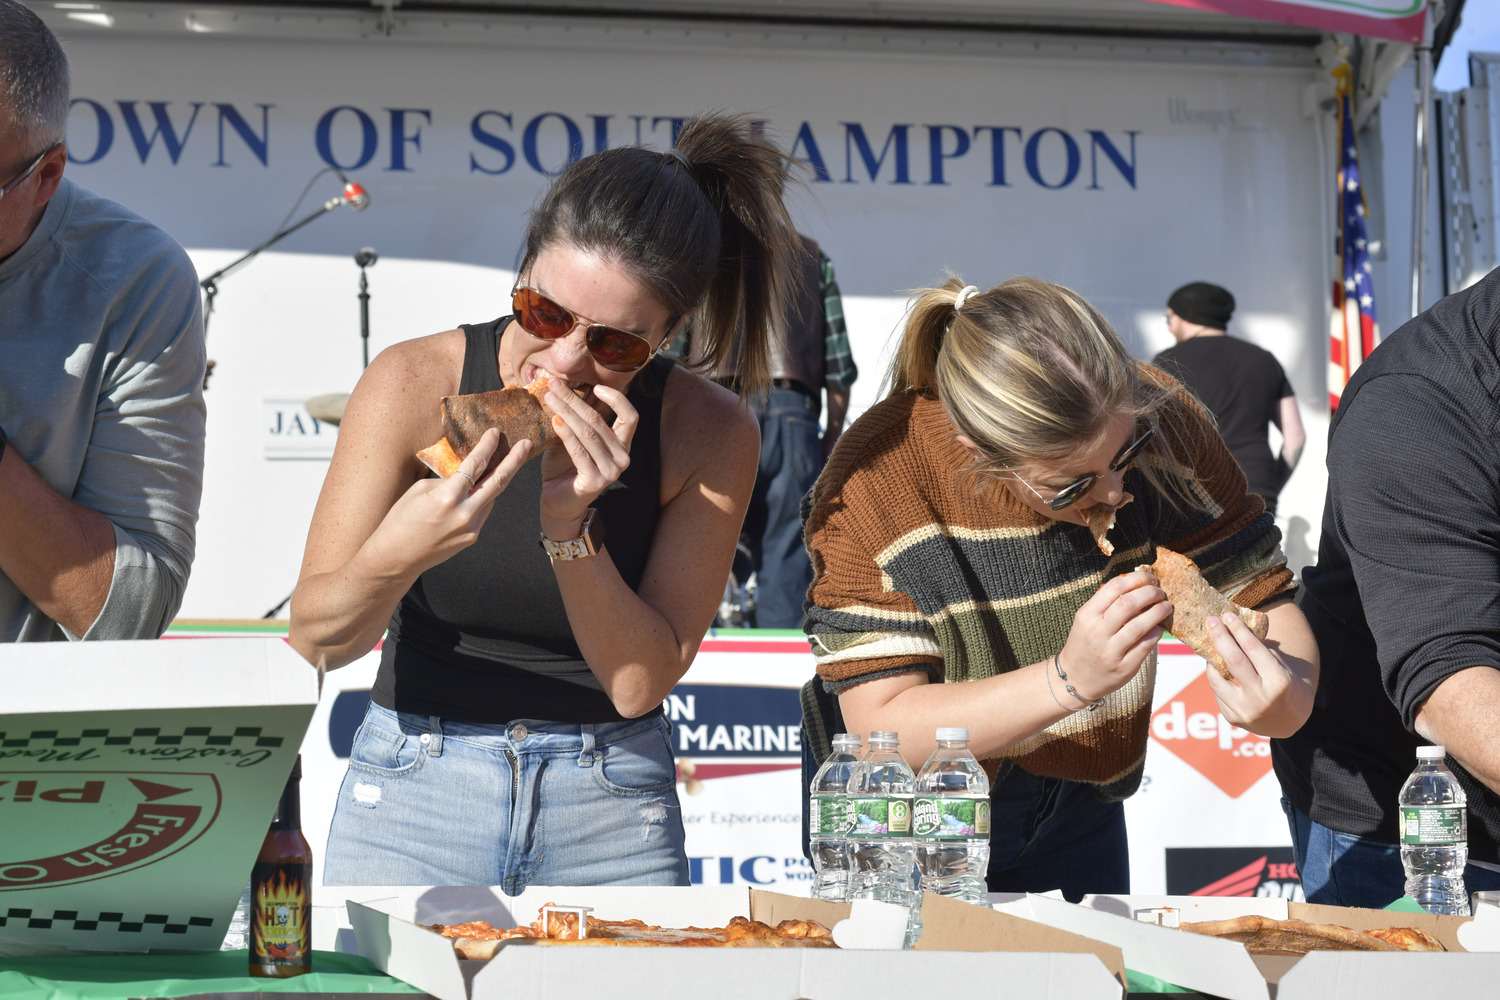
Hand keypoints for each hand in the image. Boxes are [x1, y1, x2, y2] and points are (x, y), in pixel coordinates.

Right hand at [365, 428, 529, 577]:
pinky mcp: (473, 537)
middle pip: (499, 481)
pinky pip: (483, 511)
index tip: (496, 433)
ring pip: (491, 497)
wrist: (396, 557)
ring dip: (496, 479)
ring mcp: (472, 528)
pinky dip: (482, 498)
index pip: (475, 464)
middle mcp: (465, 513)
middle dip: (515, 460)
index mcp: (448, 497)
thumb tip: (466, 474)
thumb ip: (448, 480)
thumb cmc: (400, 520)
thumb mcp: (420, 490)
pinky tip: (477, 491)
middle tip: (526, 444)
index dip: (488, 446)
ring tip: (503, 463)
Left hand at [539, 381, 638, 534]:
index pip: (630, 417)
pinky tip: (555, 421)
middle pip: (600, 420)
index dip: (616, 399)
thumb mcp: (574, 438)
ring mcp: (611, 471)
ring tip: (550, 398)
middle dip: (575, 399)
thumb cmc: (565, 467)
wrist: (558, 502)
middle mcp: (622, 457)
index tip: (595, 386)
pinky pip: (579, 451)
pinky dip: (566, 434)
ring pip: (589, 433)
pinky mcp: (595, 481)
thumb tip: (567, 386)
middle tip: (554, 384)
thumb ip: (578, 418)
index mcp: (622, 444)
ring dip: (567, 412)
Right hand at [1057, 571, 1172, 700]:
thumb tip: (1139, 586)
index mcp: (1086, 615)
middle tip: (1159, 592)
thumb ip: (1107, 604)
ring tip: (1165, 606)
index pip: (1114, 587)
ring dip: (1158, 612)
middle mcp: (1097, 632)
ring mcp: (1110, 652)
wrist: (1075, 678)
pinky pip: (1146, 645)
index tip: (1149, 579)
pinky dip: (1155, 632)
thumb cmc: (1085, 643)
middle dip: (1150, 593)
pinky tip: (1158, 627)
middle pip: (1129, 603)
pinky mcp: (1124, 668)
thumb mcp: (1086, 620)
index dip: (1137, 579)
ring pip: (1140, 625)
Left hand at [1204, 612, 1313, 736]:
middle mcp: (1261, 697)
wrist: (1290, 721)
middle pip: (1233, 661)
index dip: (1239, 630)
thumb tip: (1232, 630)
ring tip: (1211, 645)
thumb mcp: (1282, 666)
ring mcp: (1245, 710)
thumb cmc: (1287, 685)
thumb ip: (1260, 652)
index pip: (1253, 649)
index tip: (1228, 615)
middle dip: (1220, 637)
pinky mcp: (1233, 718)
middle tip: (1211, 620)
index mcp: (1278, 681)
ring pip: (1217, 678)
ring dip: (1211, 659)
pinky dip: (1216, 677)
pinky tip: (1216, 667)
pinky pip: (1217, 692)